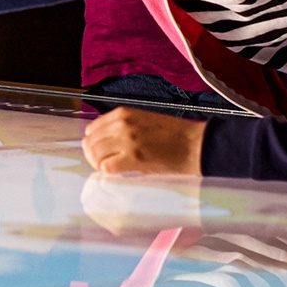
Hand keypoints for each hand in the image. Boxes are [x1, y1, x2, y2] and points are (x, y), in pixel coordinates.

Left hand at [81, 107, 205, 176]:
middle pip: (90, 143)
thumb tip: (103, 144)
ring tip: (113, 168)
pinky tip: (119, 173)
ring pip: (96, 155)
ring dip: (100, 165)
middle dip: (93, 156)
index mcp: (123, 113)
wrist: (195, 144)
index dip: (93, 143)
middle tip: (103, 164)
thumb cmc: (174, 135)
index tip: (100, 151)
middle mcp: (122, 124)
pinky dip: (109, 172)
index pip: (92, 129)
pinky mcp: (134, 157)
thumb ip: (122, 129)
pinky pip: (107, 167)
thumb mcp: (143, 122)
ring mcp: (127, 140)